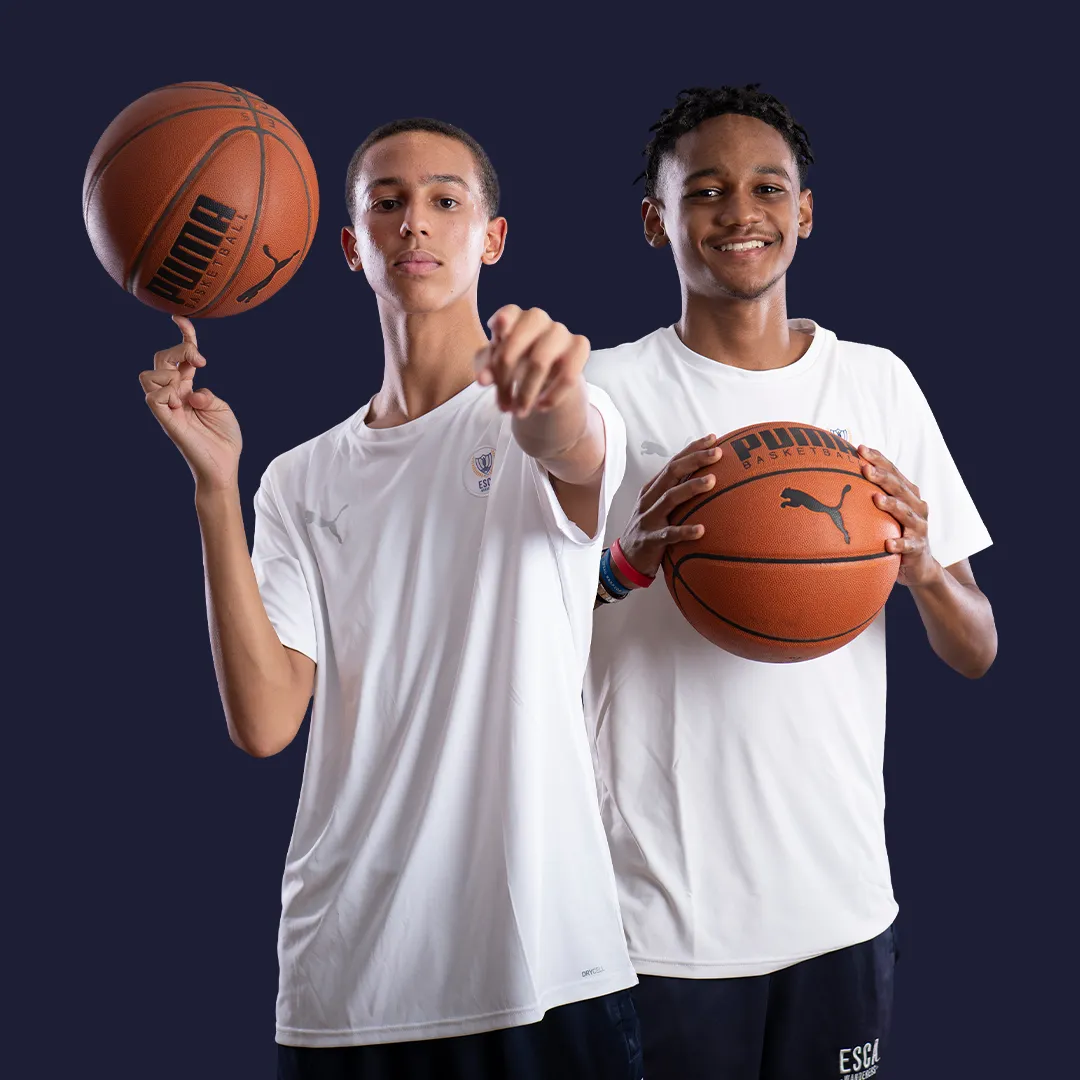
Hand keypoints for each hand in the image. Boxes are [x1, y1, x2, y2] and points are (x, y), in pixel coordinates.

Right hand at [138, 315, 242, 489]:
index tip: (181, 319)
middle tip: (201, 360)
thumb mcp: (220, 406)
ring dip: (169, 372)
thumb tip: (190, 389)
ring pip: (148, 375)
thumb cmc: (224, 439)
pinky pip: (153, 397)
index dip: (181, 336)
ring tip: (188, 385)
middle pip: (160, 359)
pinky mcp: (167, 421)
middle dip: (178, 349)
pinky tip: (183, 398)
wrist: (224, 466)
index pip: (177, 356)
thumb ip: (205, 392)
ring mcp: (168, 408)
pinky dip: (167, 391)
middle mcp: (174, 395)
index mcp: (188, 389)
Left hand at [475, 305, 589, 417]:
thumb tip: (483, 380)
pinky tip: (540, 407)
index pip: (507, 314)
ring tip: (518, 412)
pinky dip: (551, 396)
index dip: (502, 322)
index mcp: (514, 316)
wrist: (546, 377)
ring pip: (539, 362)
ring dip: (525, 393)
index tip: (496, 333)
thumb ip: (486, 369)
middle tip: (502, 406)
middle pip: (515, 343)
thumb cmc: (515, 364)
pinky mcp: (580, 347)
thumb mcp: (494, 366)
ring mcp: (560, 331)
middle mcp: (537, 318)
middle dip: (504, 378)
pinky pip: (568, 375)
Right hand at [614, 434, 721, 581]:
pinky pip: (669, 534)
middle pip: (672, 473)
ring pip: (670, 498)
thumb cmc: (650, 530)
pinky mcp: (650, 540)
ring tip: (713, 481)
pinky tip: (702, 530)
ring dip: (691, 487)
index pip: (673, 463)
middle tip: (718, 453)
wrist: (626, 560)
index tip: (713, 439)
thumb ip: (677, 494)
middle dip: (695, 460)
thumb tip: (709, 479)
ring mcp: (648, 519)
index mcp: (652, 489)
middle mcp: (649, 499)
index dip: (692, 449)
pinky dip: (685, 531)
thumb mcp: (659, 508)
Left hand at [859, 445, 939, 586]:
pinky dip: (899, 543)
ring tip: (877, 499)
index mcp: (907, 494)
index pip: (892, 471)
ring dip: (892, 505)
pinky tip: (888, 543)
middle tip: (865, 469)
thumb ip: (868, 496)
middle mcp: (915, 506)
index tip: (859, 448)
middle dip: (882, 476)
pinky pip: (908, 545)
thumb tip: (832, 480)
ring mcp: (919, 526)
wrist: (918, 564)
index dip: (877, 459)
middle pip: (898, 487)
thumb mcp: (885, 512)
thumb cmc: (896, 531)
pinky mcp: (918, 547)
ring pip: (906, 513)